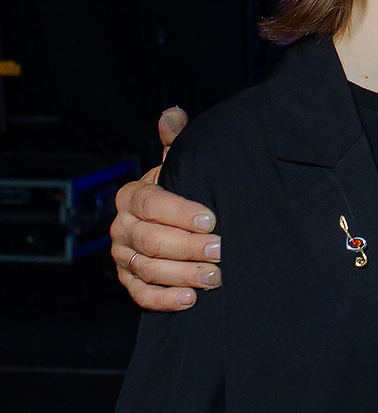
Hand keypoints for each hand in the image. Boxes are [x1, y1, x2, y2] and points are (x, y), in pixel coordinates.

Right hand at [111, 108, 220, 310]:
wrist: (172, 224)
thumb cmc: (180, 191)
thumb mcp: (180, 165)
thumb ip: (177, 141)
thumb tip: (172, 113)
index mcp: (131, 196)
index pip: (150, 203)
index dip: (179, 211)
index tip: (211, 218)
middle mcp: (121, 227)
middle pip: (150, 240)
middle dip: (188, 247)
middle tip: (221, 250)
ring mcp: (123, 256)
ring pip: (148, 269)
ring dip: (183, 275)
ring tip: (215, 277)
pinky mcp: (130, 281)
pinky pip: (141, 295)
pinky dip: (165, 299)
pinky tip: (190, 299)